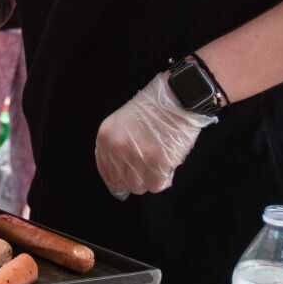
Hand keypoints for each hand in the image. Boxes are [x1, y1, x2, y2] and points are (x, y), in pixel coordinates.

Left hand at [95, 73, 217, 196]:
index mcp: (106, 136)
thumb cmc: (155, 107)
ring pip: (139, 187)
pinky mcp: (158, 163)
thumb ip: (118, 146)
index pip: (105, 171)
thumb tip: (122, 178)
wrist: (176, 96)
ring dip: (149, 180)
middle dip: (136, 179)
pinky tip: (167, 166)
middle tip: (148, 169)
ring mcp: (137, 157)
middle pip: (122, 182)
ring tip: (159, 164)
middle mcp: (118, 148)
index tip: (125, 181)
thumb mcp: (124, 122)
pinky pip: (156, 186)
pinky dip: (163, 180)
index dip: (117, 180)